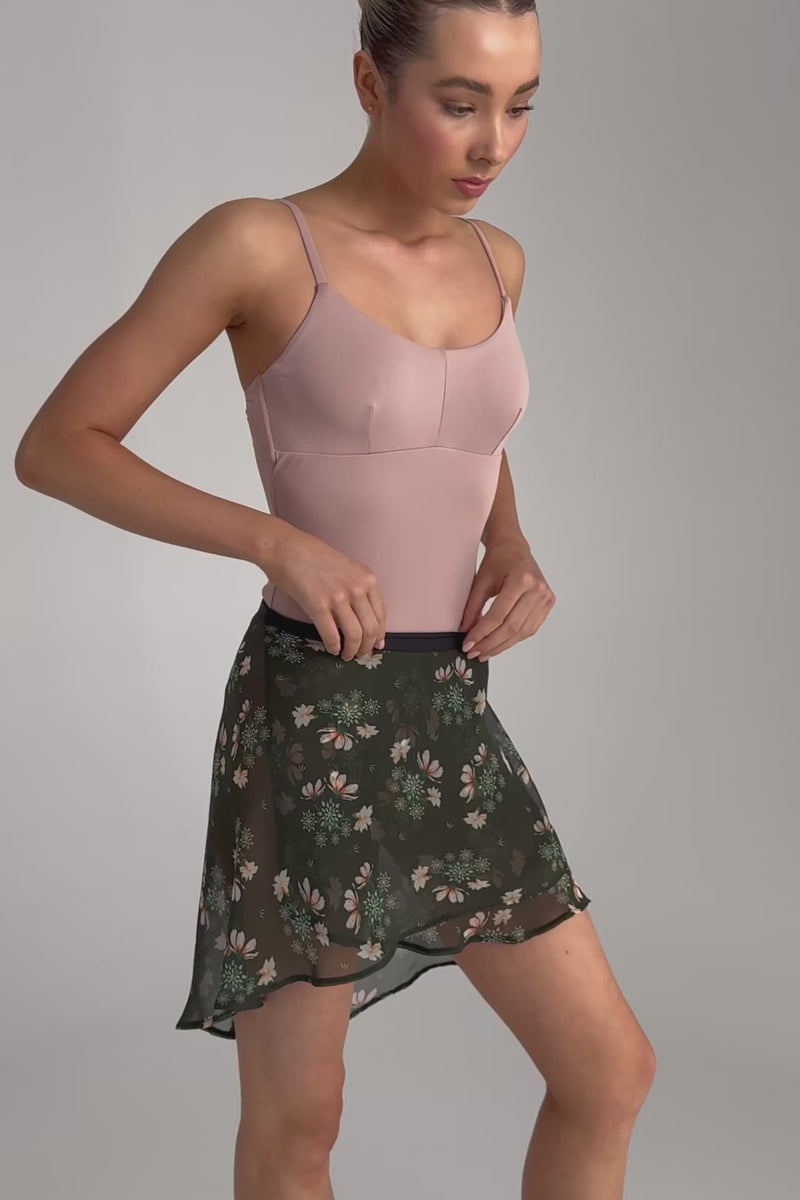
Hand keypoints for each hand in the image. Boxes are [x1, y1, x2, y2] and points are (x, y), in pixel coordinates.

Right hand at [256, 518, 385, 659]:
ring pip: (354, 635)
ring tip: (346, 656)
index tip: (376, 645)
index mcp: (367, 578)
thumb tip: (362, 616)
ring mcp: (338, 597)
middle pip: (370, 628)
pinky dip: (334, 646)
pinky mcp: (318, 605)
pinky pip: (331, 634)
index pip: (381, 615)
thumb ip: (357, 588)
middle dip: (367, 647)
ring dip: (351, 651)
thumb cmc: (312, 554)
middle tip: (360, 655)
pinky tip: (332, 649)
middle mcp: (357, 588)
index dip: (379, 635)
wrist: (286, 547)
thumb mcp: (346, 567)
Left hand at [458, 536, 554, 659]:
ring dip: (501, 645)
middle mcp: (537, 589)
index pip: (498, 615)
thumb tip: (465, 633)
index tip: (467, 644)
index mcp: (521, 579)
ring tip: (484, 653)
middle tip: (474, 653)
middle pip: (512, 627)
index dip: (481, 633)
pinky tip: (499, 643)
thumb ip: (472, 608)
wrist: (514, 547)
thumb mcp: (481, 581)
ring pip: (522, 632)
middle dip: (490, 643)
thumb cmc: (497, 561)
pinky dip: (513, 639)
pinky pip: (530, 628)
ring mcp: (546, 597)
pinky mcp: (548, 603)